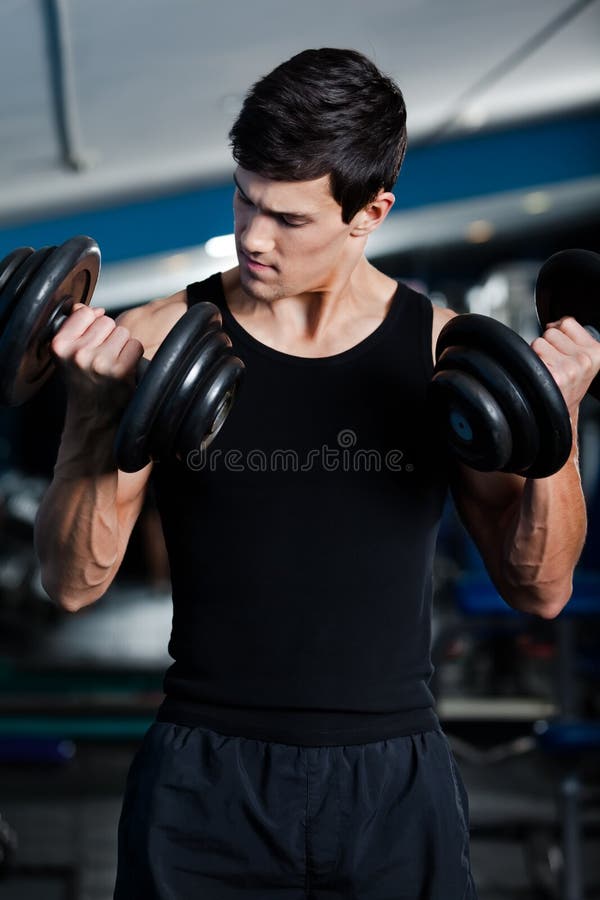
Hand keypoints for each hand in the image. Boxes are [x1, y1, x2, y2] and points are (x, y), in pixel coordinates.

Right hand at [50, 303, 143, 418]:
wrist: (93, 418)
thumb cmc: (83, 382)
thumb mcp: (68, 353)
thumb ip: (75, 326)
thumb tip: (94, 309)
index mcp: (60, 345)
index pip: (84, 312)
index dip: (92, 324)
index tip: (91, 341)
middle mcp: (78, 353)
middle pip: (106, 321)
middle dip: (108, 336)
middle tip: (102, 358)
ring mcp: (100, 362)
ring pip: (122, 332)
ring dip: (121, 346)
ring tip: (112, 364)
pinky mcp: (120, 371)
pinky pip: (135, 346)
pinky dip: (133, 356)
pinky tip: (123, 370)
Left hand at [531, 316, 599, 417]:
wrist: (560, 418)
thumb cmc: (567, 388)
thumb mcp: (581, 360)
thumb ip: (570, 337)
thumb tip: (553, 323)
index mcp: (596, 353)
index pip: (568, 323)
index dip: (558, 333)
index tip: (559, 348)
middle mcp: (584, 359)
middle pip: (551, 332)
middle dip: (547, 346)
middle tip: (552, 365)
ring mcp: (570, 368)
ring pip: (539, 342)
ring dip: (537, 355)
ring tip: (546, 371)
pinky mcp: (554, 375)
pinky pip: (532, 354)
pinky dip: (530, 364)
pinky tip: (540, 377)